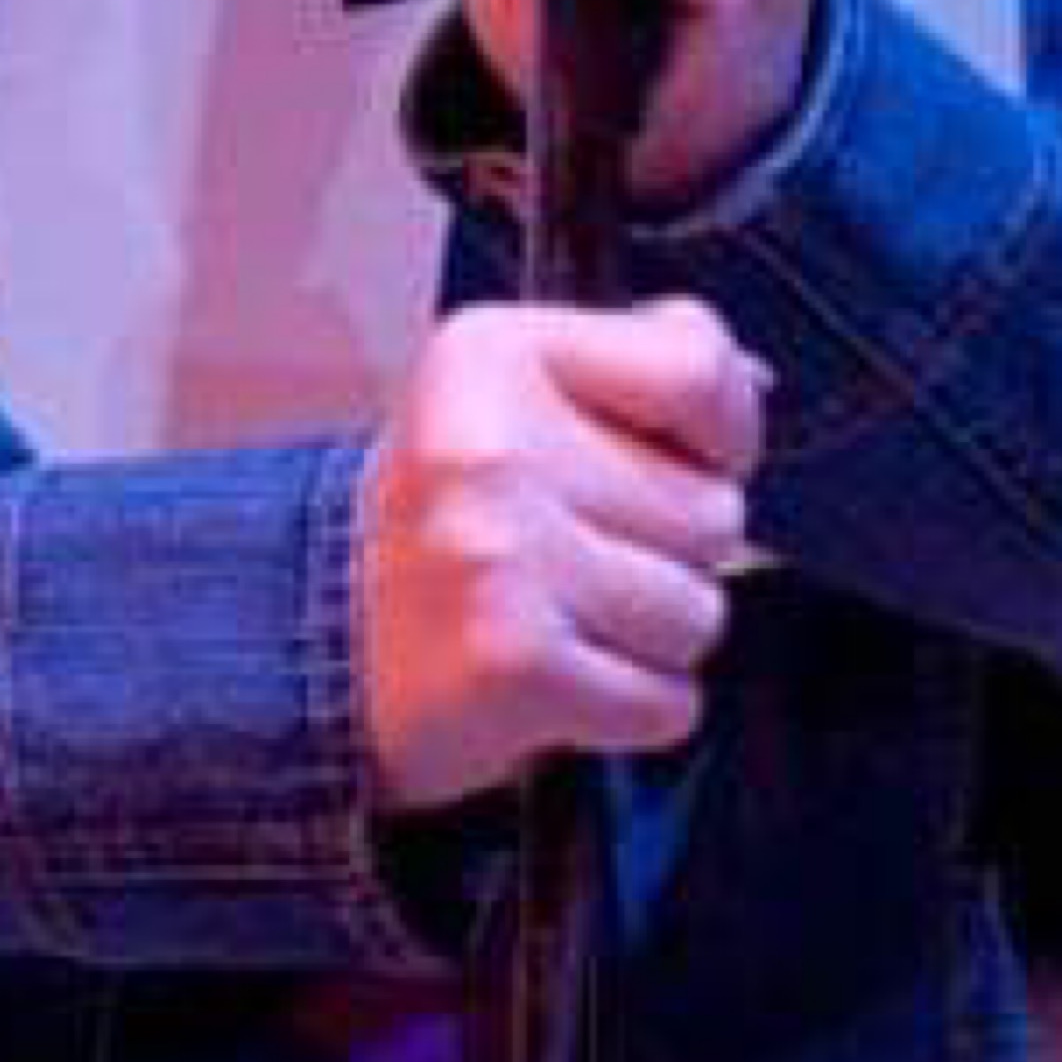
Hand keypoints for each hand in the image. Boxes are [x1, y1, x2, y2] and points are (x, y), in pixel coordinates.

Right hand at [355, 296, 766, 814]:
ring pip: (700, 611)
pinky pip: (666, 701)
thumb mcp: (517, 396)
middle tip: (587, 556)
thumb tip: (751, 385)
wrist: (310, 650)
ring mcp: (499, 558)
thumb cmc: (451, 515)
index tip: (692, 458)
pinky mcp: (512, 664)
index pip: (699, 370)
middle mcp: (491, 448)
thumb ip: (639, 366)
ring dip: (655, 636)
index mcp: (495, 353)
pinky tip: (567, 681)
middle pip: (714, 509)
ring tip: (571, 619)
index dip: (726, 430)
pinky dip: (635, 709)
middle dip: (678, 549)